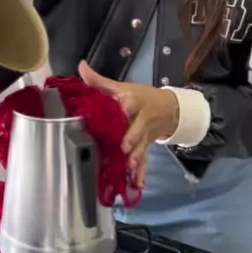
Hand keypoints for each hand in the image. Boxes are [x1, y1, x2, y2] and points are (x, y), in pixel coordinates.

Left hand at [79, 61, 178, 187]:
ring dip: (135, 159)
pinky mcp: (146, 148)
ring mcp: (144, 137)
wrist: (170, 108)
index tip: (115, 116)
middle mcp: (140, 120)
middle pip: (136, 130)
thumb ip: (99, 81)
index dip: (123, 110)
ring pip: (140, 148)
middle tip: (124, 147)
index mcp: (133, 102)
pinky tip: (137, 185)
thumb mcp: (122, 87)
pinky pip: (144, 161)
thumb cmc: (141, 97)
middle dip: (131, 139)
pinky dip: (141, 174)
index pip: (128, 104)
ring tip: (129, 169)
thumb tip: (81, 66)